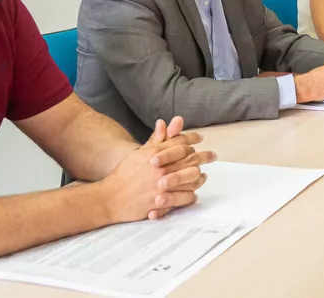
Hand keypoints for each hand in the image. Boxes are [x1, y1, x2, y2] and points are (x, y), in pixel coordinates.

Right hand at [100, 119, 214, 222]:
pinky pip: (185, 198)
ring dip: (200, 177)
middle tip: (213, 155)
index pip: (181, 142)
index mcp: (156, 154)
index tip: (200, 137)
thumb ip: (156, 140)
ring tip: (203, 176)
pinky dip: (191, 195)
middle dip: (205, 156)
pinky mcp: (163, 201)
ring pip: (192, 178)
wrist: (110, 197)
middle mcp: (162, 168)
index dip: (193, 138)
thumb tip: (164, 122)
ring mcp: (163, 185)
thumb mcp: (139, 154)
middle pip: (192, 159)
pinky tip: (193, 193)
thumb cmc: (124, 174)